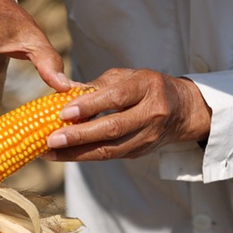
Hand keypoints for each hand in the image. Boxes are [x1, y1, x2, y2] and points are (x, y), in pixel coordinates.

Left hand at [44, 68, 211, 160]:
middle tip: (51, 139)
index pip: (117, 98)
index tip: (63, 112)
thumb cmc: (146, 87)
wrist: (181, 111)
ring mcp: (148, 137)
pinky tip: (65, 154)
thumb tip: (62, 93)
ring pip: (111, 150)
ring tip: (51, 152)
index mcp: (148, 87)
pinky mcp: (140, 152)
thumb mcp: (126, 76)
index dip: (90, 106)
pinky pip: (110, 156)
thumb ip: (97, 86)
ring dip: (77, 153)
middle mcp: (152, 114)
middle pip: (113, 128)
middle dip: (79, 136)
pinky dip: (85, 155)